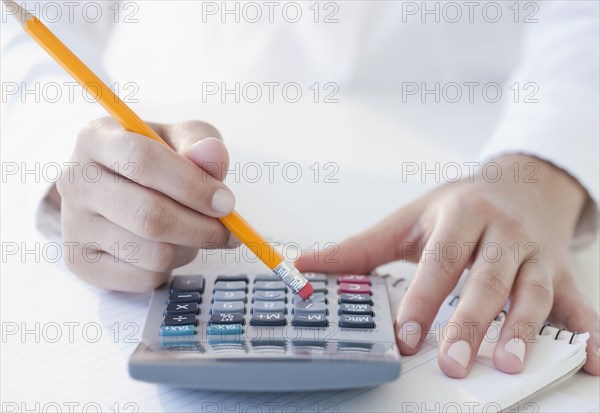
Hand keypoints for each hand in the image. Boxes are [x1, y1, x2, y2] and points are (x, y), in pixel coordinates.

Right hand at [56, 117, 234, 291]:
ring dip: (189, 248)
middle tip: (228, 230)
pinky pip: (143, 278)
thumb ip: (200, 141)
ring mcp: (73, 226)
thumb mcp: (177, 139)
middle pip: (149, 216)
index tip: (226, 203)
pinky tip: (168, 247)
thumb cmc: (153, 161)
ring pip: (152, 253)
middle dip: (201, 228)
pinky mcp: (80, 262)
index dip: (192, 185)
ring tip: (193, 232)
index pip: (143, 162)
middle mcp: (75, 181)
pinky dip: (170, 268)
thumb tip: (211, 153)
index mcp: (96, 139)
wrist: (114, 189)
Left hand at [297, 154, 598, 376]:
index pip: (440, 261)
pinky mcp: (562, 275)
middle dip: (470, 322)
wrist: (521, 185)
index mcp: (461, 216)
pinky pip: (580, 306)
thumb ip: (360, 248)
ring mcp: (536, 255)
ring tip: (507, 365)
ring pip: (532, 294)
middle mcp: (502, 234)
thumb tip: (306, 265)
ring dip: (523, 331)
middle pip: (486, 280)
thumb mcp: (409, 220)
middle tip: (453, 362)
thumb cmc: (460, 206)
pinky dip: (590, 335)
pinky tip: (590, 363)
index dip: (422, 299)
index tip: (404, 337)